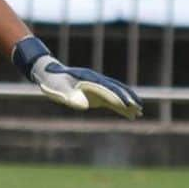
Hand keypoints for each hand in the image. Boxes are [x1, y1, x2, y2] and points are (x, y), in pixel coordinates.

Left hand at [12, 36, 142, 119]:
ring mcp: (96, 86)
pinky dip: (120, 107)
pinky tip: (128, 114)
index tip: (129, 104)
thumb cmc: (52, 81)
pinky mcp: (94, 93)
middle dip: (128, 99)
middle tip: (140, 108)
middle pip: (116, 89)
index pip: (108, 88)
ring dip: (127, 103)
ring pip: (116, 94)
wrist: (48, 73)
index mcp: (89, 78)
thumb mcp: (57, 89)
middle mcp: (96, 80)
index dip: (119, 96)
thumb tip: (83, 107)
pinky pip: (110, 100)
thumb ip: (69, 97)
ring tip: (140, 112)